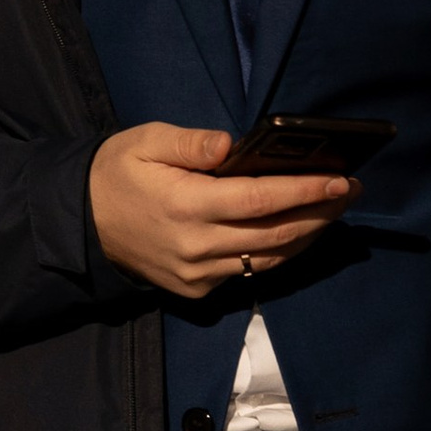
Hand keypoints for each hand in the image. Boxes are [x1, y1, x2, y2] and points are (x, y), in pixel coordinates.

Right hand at [87, 124, 353, 299]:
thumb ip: (189, 143)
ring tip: (332, 211)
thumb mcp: (143, 141)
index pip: (260, 199)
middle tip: (350, 192)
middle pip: (276, 233)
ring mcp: (197, 273)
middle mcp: (196, 246)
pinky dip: (277, 253)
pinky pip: (248, 272)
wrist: (81, 223)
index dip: (304, 190)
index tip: (339, 178)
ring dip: (306, 235)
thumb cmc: (116, 172)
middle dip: (320, 213)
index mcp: (184, 205)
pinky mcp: (196, 289)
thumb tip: (231, 145)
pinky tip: (293, 233)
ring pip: (269, 258)